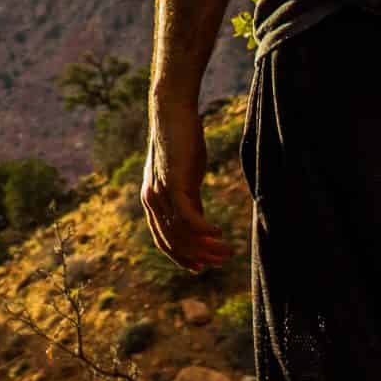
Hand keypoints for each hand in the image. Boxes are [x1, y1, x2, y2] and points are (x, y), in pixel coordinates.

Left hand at [141, 95, 231, 273]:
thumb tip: (200, 224)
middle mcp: (153, 201)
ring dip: (206, 247)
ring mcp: (161, 193)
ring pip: (181, 234)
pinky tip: (220, 234)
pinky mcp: (173, 183)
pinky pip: (188, 218)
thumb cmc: (181, 142)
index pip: (164, 240)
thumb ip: (189, 201)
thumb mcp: (185, 177)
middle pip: (173, 242)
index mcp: (154, 202)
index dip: (182, 257)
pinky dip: (204, 231)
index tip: (201, 268)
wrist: (172, 112)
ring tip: (228, 251)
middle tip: (223, 261)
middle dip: (199, 256)